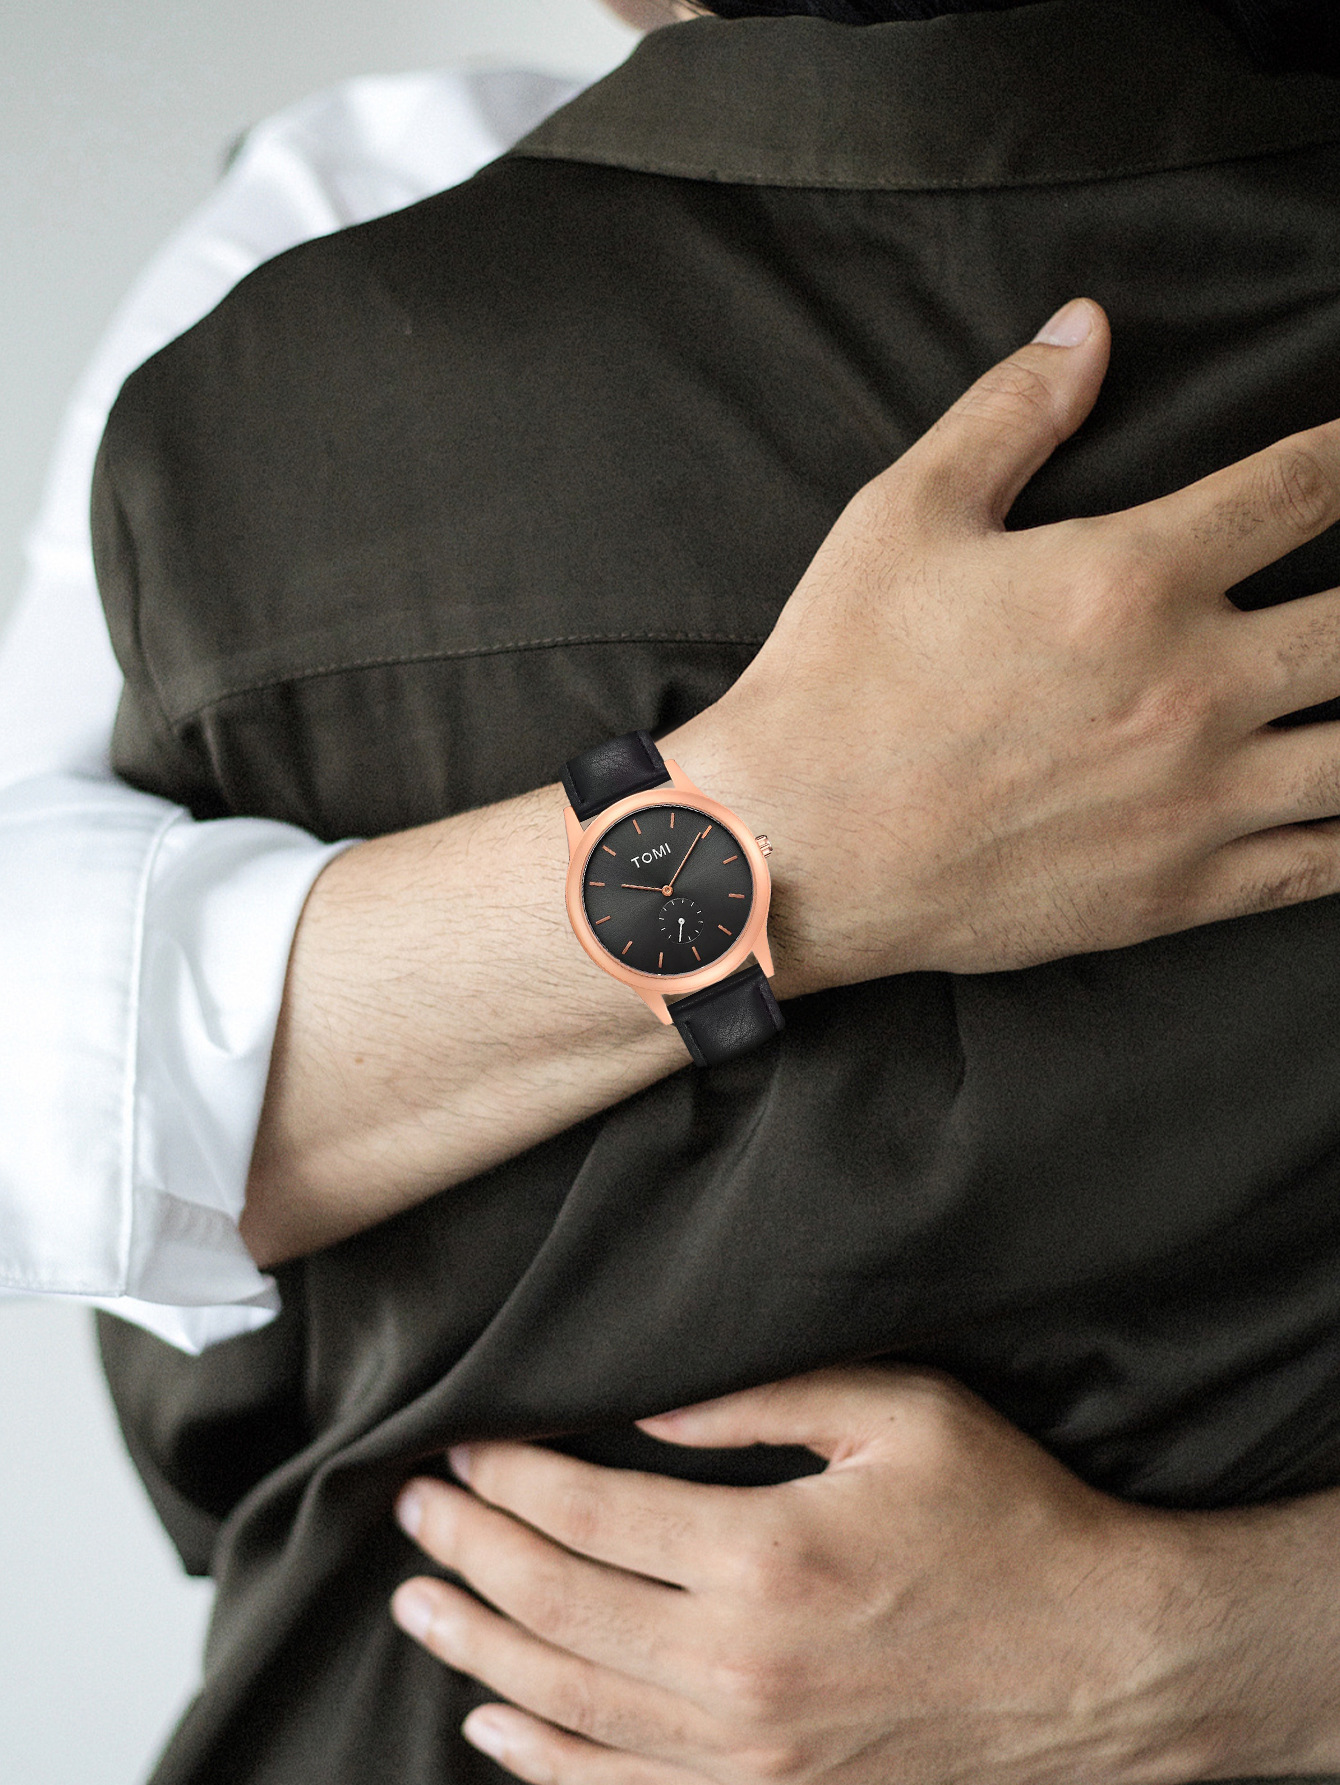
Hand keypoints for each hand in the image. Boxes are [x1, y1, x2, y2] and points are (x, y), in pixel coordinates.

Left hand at [390, 1368, 1339, 1784]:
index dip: (508, 1477)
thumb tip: (644, 1413)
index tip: (460, 1451)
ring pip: (570, 1703)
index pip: (588, 1510)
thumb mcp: (901, 1413)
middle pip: (556, 1606)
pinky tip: (496, 1725)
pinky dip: (546, 1761)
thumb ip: (764, 1398)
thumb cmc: (1010, 1518)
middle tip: (411, 1515)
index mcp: (767, 1553)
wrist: (1107, 1663)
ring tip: (420, 1605)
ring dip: (481, 1648)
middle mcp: (741, 1665)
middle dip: (469, 1553)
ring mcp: (752, 1752)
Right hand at [668, 298, 1339, 989]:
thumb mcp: (902, 516)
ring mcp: (1195, 798)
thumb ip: (1008, 413)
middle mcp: (1189, 685)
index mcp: (1130, 578)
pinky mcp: (1177, 891)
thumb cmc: (837, 683)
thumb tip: (1086, 328)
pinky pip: (1320, 864)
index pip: (1300, 486)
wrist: (794, 849)